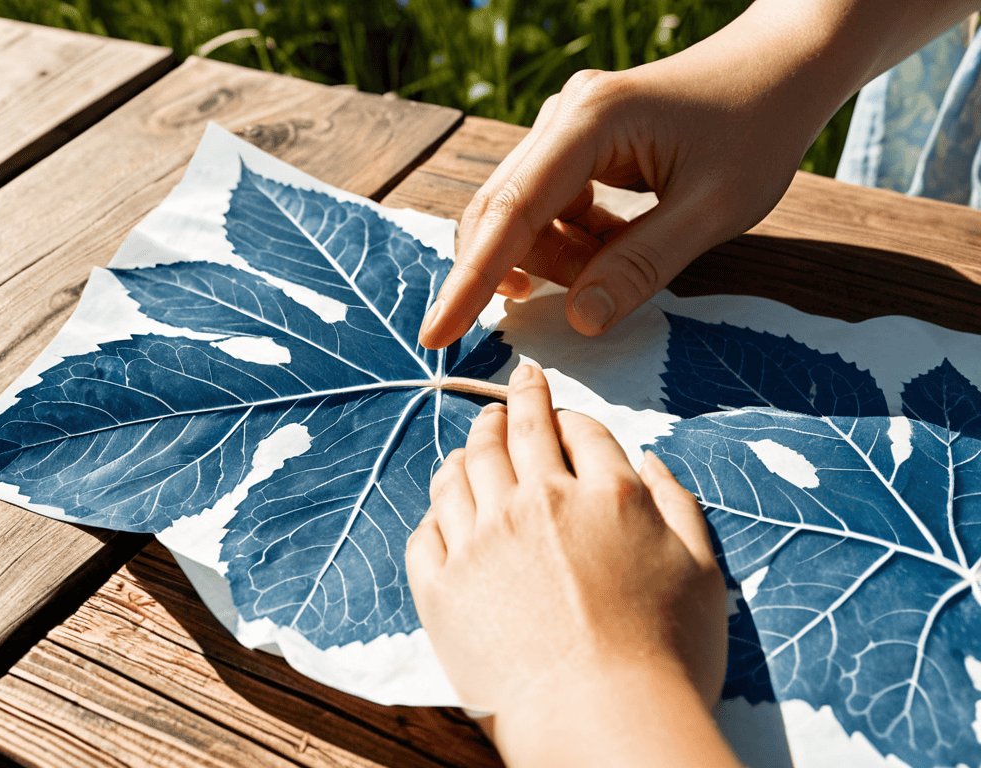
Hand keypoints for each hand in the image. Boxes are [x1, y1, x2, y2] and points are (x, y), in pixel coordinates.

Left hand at [406, 363, 730, 765]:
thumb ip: (679, 505)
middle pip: (516, 431)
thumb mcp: (703, 572)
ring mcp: (483, 542)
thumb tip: (651, 461)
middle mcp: (538, 502)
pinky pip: (428, 529)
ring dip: (469, 444)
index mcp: (604, 494)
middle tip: (510, 390)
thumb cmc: (666, 658)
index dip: (568, 414)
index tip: (559, 410)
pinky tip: (443, 502)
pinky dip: (436, 506)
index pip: (579, 429)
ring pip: (463, 470)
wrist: (603, 725)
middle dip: (514, 402)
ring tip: (472, 437)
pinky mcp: (443, 587)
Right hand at [416, 0, 885, 348]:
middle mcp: (563, 119)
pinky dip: (578, 243)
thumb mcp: (713, 210)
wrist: (784, 66)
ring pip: (528, 218)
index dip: (470, 282)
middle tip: (570, 308)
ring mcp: (567, 130)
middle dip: (523, 273)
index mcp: (589, 124)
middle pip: (503, 214)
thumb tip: (578, 320)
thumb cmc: (759, 127)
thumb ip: (642, 266)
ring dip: (563, 259)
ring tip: (630, 255)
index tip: (436, 335)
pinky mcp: (579, 145)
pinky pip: (553, 209)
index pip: (510, 214)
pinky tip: (622, 239)